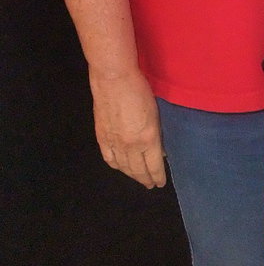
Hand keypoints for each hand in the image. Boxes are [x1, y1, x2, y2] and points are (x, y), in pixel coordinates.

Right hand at [89, 66, 165, 188]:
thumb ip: (157, 132)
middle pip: (138, 169)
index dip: (157, 176)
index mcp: (148, 138)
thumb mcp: (156, 112)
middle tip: (151, 185)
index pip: (154, 165)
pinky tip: (120, 167)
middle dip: (146, 179)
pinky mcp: (102, 137)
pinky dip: (116, 165)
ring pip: (123, 167)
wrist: (114, 80)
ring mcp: (114, 142)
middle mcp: (131, 145)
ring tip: (138, 179)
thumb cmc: (140, 89)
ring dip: (131, 175)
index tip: (160, 182)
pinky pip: (109, 158)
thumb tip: (159, 148)